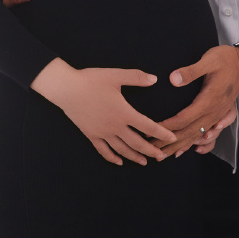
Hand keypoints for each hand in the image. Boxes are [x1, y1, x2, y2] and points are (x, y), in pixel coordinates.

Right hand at [31, 59, 177, 166]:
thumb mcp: (116, 75)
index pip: (148, 126)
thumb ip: (136, 77)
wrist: (66, 89)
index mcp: (124, 112)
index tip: (172, 138)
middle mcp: (115, 126)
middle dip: (151, 150)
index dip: (161, 133)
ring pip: (122, 149)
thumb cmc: (91, 80)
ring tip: (144, 162)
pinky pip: (103, 150)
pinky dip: (112, 157)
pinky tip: (119, 161)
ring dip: (134, 156)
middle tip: (162, 156)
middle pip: (137, 143)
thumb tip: (155, 79)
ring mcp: (102, 133)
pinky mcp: (91, 135)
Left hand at [153, 46, 238, 158]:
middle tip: (153, 151)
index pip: (184, 119)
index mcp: (208, 100)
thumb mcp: (208, 61)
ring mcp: (218, 114)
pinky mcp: (221, 114)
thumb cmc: (225, 60)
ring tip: (168, 155)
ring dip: (183, 146)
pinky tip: (197, 149)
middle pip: (189, 132)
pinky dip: (204, 144)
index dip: (167, 127)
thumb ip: (190, 71)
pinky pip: (212, 134)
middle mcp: (214, 111)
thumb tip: (173, 79)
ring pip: (199, 135)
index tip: (152, 132)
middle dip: (170, 143)